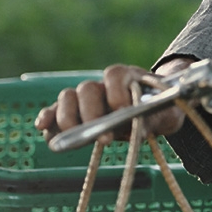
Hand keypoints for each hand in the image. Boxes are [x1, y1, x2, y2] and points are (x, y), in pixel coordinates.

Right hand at [33, 58, 196, 143]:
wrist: (153, 112)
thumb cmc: (160, 110)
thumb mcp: (168, 113)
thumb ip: (158, 117)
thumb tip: (139, 125)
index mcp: (127, 77)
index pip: (114, 74)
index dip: (115, 90)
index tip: (122, 109)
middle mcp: (103, 84)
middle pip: (87, 89)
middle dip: (91, 113)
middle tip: (104, 137)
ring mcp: (86, 98)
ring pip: (68, 98)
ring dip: (68, 117)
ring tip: (74, 137)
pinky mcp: (74, 113)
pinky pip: (55, 111)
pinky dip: (48, 117)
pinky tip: (43, 127)